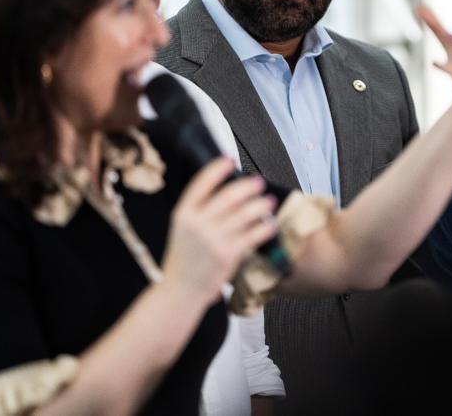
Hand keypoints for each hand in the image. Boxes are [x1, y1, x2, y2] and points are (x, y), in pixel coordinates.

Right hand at [161, 158, 278, 306]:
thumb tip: (227, 190)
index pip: (201, 184)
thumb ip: (199, 211)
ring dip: (261, 205)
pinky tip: (270, 224)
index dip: (216, 169)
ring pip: (245, 213)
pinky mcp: (228, 254)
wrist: (181, 291)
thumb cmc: (184, 259)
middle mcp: (197, 223)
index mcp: (183, 214)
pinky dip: (265, 227)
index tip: (229, 160)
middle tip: (259, 183)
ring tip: (268, 202)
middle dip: (248, 186)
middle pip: (229, 195)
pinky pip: (253, 234)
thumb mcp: (182, 229)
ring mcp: (213, 239)